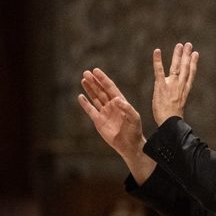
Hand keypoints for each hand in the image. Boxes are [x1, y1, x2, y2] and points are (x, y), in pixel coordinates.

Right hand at [77, 68, 155, 183]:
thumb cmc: (135, 130)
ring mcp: (105, 112)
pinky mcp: (98, 121)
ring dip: (89, 89)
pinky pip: (90, 110)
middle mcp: (112, 105)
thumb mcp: (134, 118)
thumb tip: (116, 99)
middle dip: (94, 82)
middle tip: (86, 72)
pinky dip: (85, 104)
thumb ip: (127, 108)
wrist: (130, 145)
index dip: (103, 79)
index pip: (110, 87)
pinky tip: (80, 96)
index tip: (96, 70)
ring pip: (95, 98)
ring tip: (83, 79)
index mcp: (121, 102)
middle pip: (101, 90)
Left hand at [152, 42, 197, 125]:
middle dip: (187, 55)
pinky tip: (157, 51)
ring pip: (176, 67)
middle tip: (188, 44)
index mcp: (184, 90)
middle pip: (185, 67)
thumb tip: (173, 84)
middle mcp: (180, 86)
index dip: (193, 63)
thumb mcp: (178, 103)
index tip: (195, 54)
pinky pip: (159, 71)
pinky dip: (158, 60)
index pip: (191, 74)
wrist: (169, 122)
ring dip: (178, 55)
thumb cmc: (171, 116)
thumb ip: (176, 91)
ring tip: (179, 45)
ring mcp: (171, 85)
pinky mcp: (161, 86)